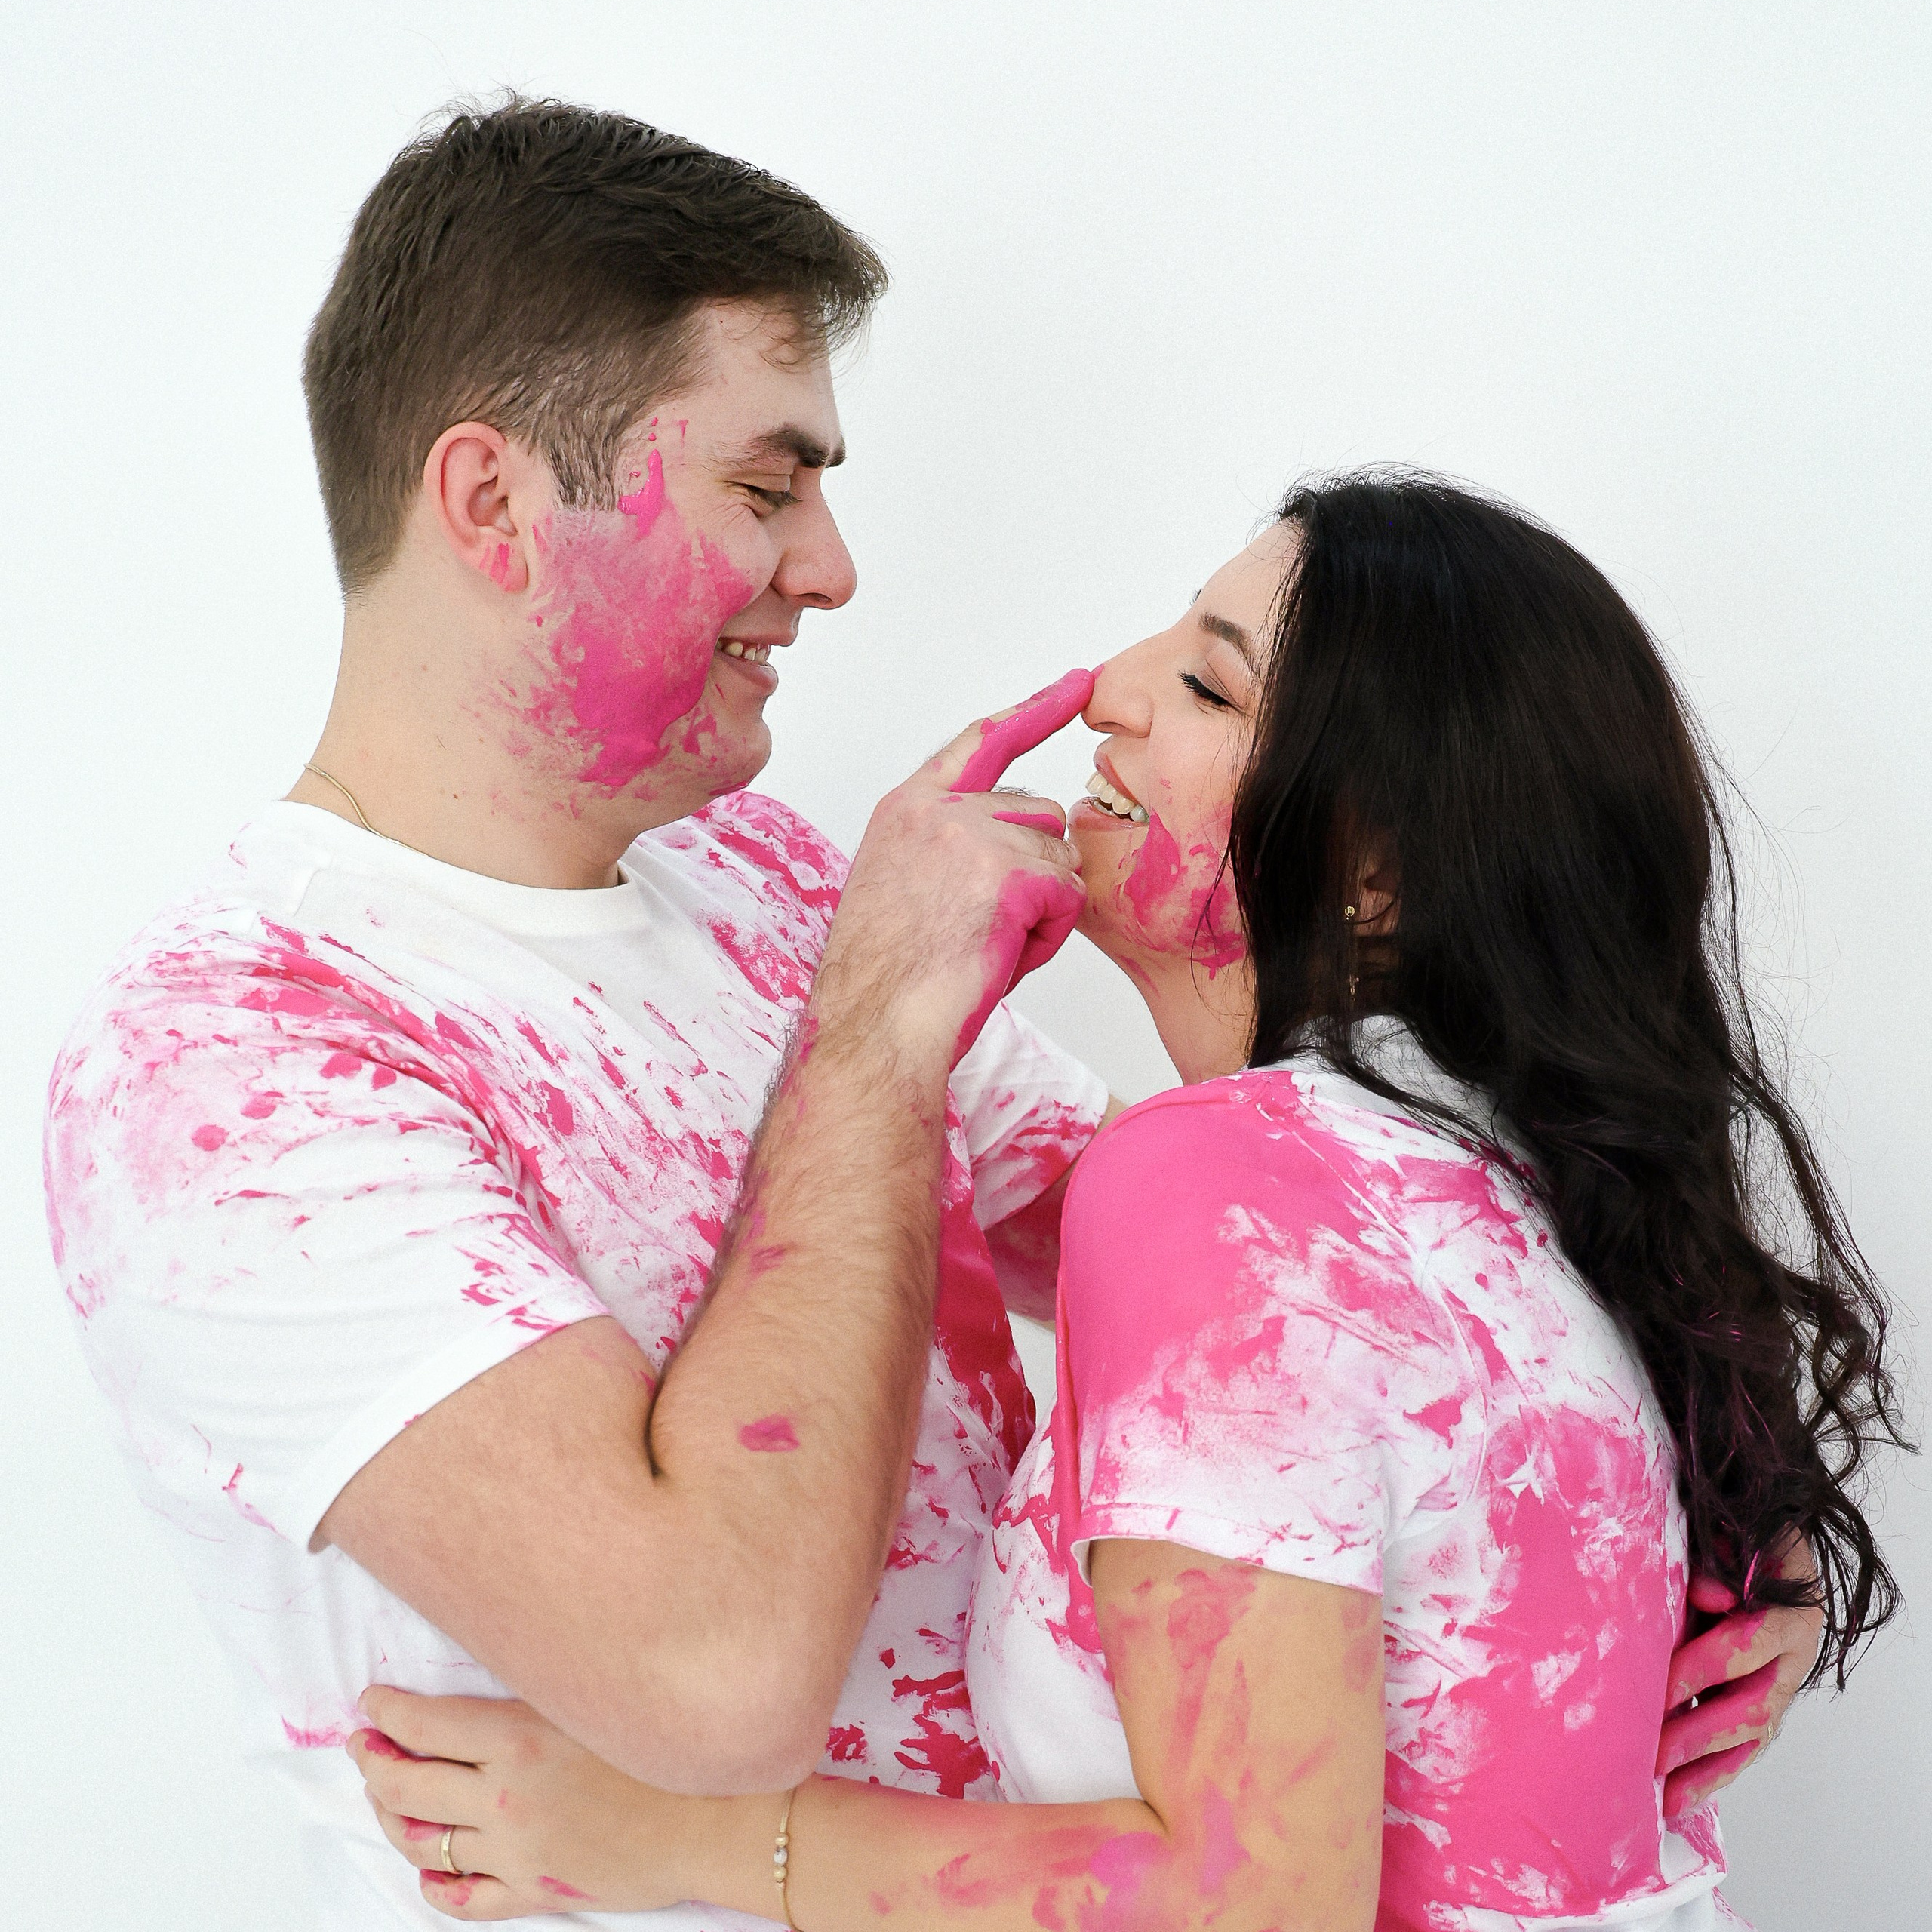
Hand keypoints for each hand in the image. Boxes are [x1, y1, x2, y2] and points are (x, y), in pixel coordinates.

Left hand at [347, 1686, 763, 1919]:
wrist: (718, 1816)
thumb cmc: (666, 1746)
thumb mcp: (596, 1697)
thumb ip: (538, 1688)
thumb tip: (492, 1672)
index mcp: (519, 1738)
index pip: (423, 1724)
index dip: (386, 1713)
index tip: (371, 1704)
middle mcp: (505, 1796)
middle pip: (407, 1785)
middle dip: (374, 1763)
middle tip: (363, 1746)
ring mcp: (515, 1851)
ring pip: (423, 1842)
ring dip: (392, 1818)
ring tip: (384, 1798)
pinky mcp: (534, 1891)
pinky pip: (462, 1900)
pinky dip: (434, 1884)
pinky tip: (428, 1868)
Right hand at [814, 668, 1094, 1065]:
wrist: (875, 1026)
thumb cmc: (887, 981)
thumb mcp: (903, 888)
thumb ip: (953, 847)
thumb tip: (1026, 840)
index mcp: (907, 807)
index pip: (983, 739)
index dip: (1036, 710)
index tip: (1077, 684)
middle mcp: (938, 808)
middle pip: (1040, 814)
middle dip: (1034, 873)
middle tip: (980, 930)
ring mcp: (973, 834)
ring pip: (1060, 857)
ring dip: (1041, 909)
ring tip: (983, 947)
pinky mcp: (1010, 872)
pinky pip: (1067, 898)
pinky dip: (1046, 939)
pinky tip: (997, 959)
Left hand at [1658, 1540, 1823, 1816]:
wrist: (1776, 1548)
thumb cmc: (1744, 1540)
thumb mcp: (1734, 1540)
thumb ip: (1717, 1564)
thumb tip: (1705, 1595)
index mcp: (1789, 1616)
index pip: (1742, 1649)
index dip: (1699, 1669)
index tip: (1656, 1690)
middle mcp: (1793, 1660)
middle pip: (1749, 1707)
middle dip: (1698, 1735)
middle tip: (1652, 1756)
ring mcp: (1783, 1687)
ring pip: (1751, 1739)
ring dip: (1706, 1770)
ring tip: (1665, 1798)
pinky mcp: (1769, 1706)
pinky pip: (1746, 1748)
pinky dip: (1715, 1775)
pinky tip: (1681, 1798)